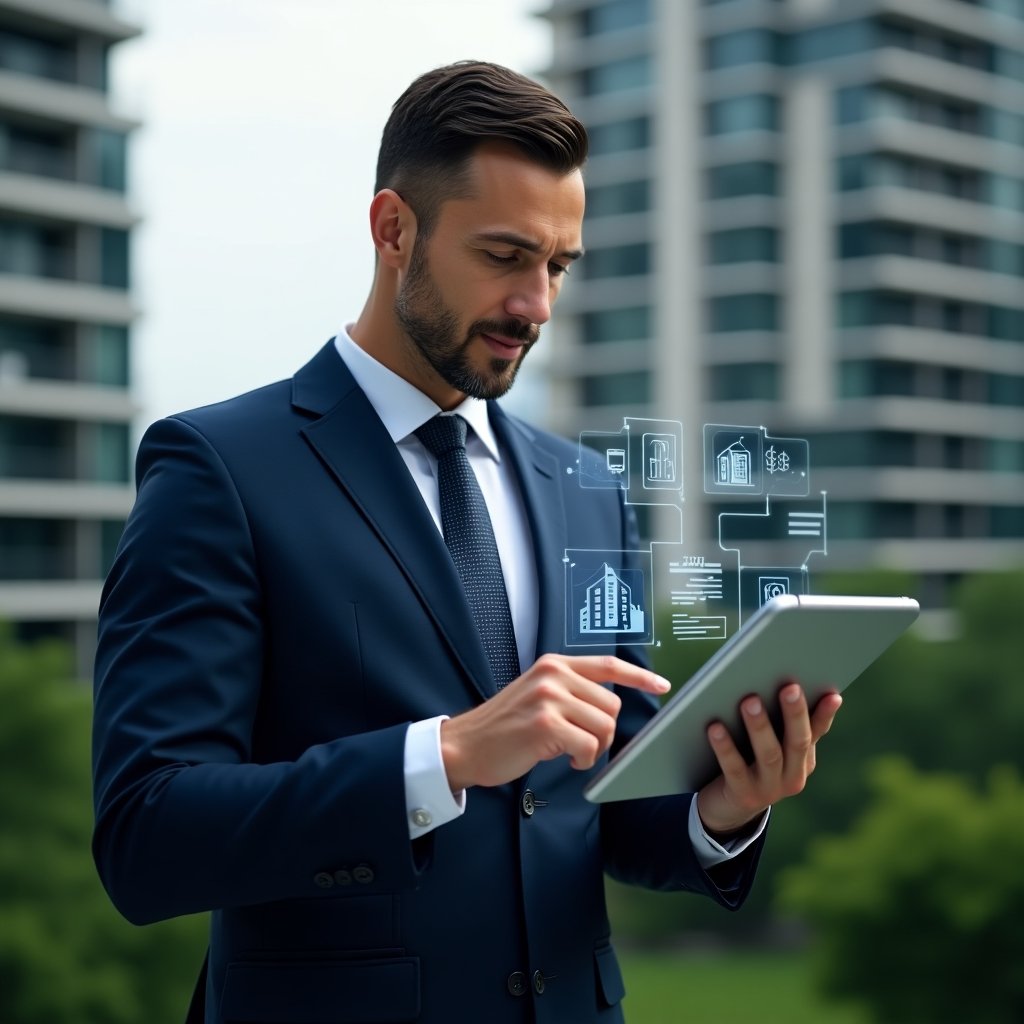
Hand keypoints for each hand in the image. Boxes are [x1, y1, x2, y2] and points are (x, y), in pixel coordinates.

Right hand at [439, 654, 670, 791]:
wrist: (465, 745)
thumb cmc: (503, 727)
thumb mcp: (537, 694)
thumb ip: (569, 691)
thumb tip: (607, 705)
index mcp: (553, 664)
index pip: (607, 664)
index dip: (638, 676)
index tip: (661, 684)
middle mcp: (553, 675)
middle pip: (610, 703)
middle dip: (604, 730)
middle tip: (582, 743)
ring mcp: (548, 698)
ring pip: (603, 725)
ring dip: (594, 748)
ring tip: (571, 751)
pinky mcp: (545, 724)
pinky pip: (588, 746)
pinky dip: (584, 759)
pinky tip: (565, 759)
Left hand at [696, 682, 841, 836]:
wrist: (726, 808)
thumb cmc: (748, 762)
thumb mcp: (768, 744)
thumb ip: (777, 721)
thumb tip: (782, 683)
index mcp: (802, 760)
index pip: (816, 732)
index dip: (825, 714)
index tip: (832, 694)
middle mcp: (793, 777)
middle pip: (798, 742)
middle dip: (795, 713)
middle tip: (789, 687)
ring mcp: (770, 790)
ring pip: (769, 755)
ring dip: (760, 726)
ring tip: (750, 700)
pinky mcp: (744, 796)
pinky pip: (735, 768)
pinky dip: (725, 747)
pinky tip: (715, 727)